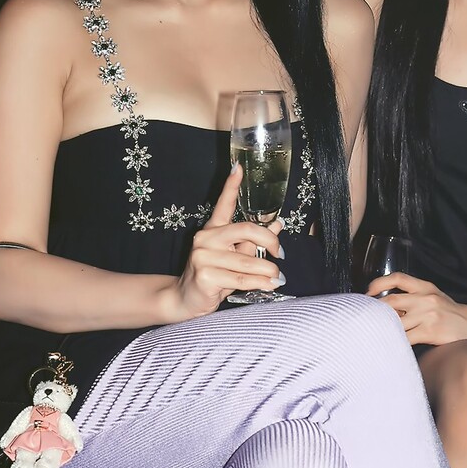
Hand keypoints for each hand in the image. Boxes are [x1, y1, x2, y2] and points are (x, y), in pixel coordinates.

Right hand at [170, 164, 284, 316]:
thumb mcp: (234, 257)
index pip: (223, 204)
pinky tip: (269, 286)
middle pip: (246, 230)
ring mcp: (202, 256)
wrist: (186, 300)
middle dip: (269, 241)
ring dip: (268, 271)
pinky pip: (241, 278)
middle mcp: (205, 238)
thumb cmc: (213, 277)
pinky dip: (259, 283)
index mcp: (213, 230)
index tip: (238, 167)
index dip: (231, 185)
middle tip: (280, 254)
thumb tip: (277, 225)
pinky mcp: (205, 275)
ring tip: (278, 278)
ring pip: (247, 261)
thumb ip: (253, 242)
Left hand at [366, 271, 466, 343]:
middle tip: (364, 319)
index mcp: (425, 287)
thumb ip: (414, 297)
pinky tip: (389, 345)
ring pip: (395, 321)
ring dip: (382, 328)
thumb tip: (385, 307)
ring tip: (372, 334)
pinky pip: (405, 337)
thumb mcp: (434, 296)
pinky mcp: (430, 331)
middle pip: (391, 301)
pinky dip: (395, 341)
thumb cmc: (450, 313)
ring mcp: (428, 315)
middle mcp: (425, 298)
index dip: (378, 283)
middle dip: (374, 311)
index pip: (398, 278)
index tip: (367, 293)